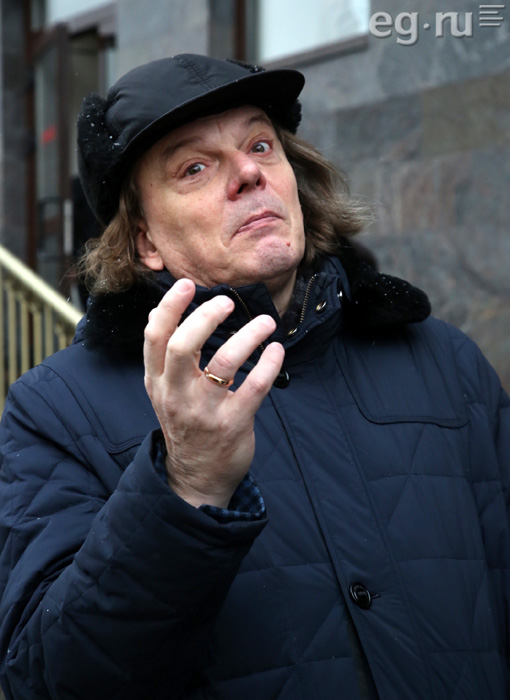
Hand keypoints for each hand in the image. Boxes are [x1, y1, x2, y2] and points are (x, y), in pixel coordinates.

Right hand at [143, 278, 283, 507]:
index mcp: (157, 382)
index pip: (154, 337)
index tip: (186, 285)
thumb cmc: (184, 424)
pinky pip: (254, 386)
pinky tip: (275, 350)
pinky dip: (268, 363)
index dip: (169, 307)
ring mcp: (204, 410)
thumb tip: (163, 311)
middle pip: (182, 345)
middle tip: (226, 301)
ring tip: (266, 323)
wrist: (196, 477)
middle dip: (205, 317)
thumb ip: (165, 355)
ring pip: (224, 362)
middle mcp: (176, 394)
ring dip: (248, 336)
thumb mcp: (164, 391)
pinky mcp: (232, 423)